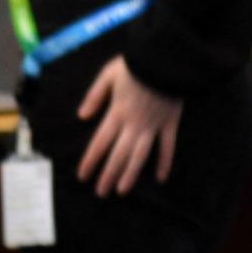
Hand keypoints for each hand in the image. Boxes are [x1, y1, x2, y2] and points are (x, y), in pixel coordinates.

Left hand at [76, 56, 182, 196]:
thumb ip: (94, 95)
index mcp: (116, 113)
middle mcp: (133, 124)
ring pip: (140, 156)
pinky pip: (167, 147)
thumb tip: (81, 116)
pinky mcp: (170, 124)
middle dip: (107, 175)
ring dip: (130, 175)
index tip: (83, 176)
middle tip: (100, 192)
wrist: (166, 59)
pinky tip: (160, 178)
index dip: (90, 161)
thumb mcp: (108, 74)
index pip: (99, 143)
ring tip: (121, 191)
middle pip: (118, 155)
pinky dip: (164, 163)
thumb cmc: (135, 64)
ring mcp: (153, 126)